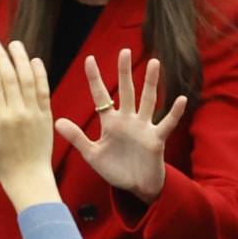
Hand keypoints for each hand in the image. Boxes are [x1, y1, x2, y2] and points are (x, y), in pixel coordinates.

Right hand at [0, 39, 58, 210]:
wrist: (29, 178)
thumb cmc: (0, 164)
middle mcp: (18, 113)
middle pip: (9, 77)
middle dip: (1, 56)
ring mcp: (34, 113)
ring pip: (28, 79)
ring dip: (21, 59)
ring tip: (15, 44)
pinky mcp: (46, 116)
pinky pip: (43, 90)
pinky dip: (40, 74)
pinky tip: (35, 61)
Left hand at [54, 50, 186, 203]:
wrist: (135, 188)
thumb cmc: (115, 169)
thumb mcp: (93, 154)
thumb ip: (77, 138)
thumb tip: (57, 121)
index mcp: (110, 122)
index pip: (101, 96)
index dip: (95, 78)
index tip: (89, 59)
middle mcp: (127, 120)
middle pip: (126, 91)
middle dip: (124, 72)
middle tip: (124, 51)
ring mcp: (143, 127)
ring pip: (148, 101)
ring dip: (151, 83)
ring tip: (154, 63)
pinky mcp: (156, 139)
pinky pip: (166, 123)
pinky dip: (174, 112)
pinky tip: (181, 99)